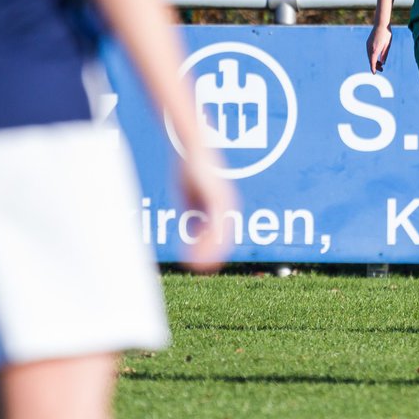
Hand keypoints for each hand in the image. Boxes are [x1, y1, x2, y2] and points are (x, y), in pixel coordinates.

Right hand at [179, 159, 238, 273]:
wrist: (192, 149)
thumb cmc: (191, 170)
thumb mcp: (190, 197)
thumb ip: (194, 214)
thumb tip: (195, 233)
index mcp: (222, 206)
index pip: (220, 234)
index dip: (212, 250)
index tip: (202, 264)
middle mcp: (227, 206)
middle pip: (223, 238)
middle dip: (212, 255)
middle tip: (200, 269)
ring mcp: (224, 203)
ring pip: (220, 235)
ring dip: (209, 252)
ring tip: (198, 265)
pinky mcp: (217, 199)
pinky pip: (214, 225)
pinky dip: (207, 240)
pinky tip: (199, 249)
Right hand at [367, 25, 391, 72]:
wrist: (381, 24)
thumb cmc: (386, 34)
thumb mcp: (388, 45)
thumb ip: (385, 54)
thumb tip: (383, 63)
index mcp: (375, 49)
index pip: (372, 62)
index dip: (373, 68)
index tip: (374, 73)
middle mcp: (370, 48)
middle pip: (370, 60)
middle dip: (375, 66)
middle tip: (382, 69)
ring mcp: (368, 45)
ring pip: (369, 56)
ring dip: (374, 61)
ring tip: (381, 64)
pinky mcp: (368, 42)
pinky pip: (369, 52)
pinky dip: (372, 56)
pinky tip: (377, 58)